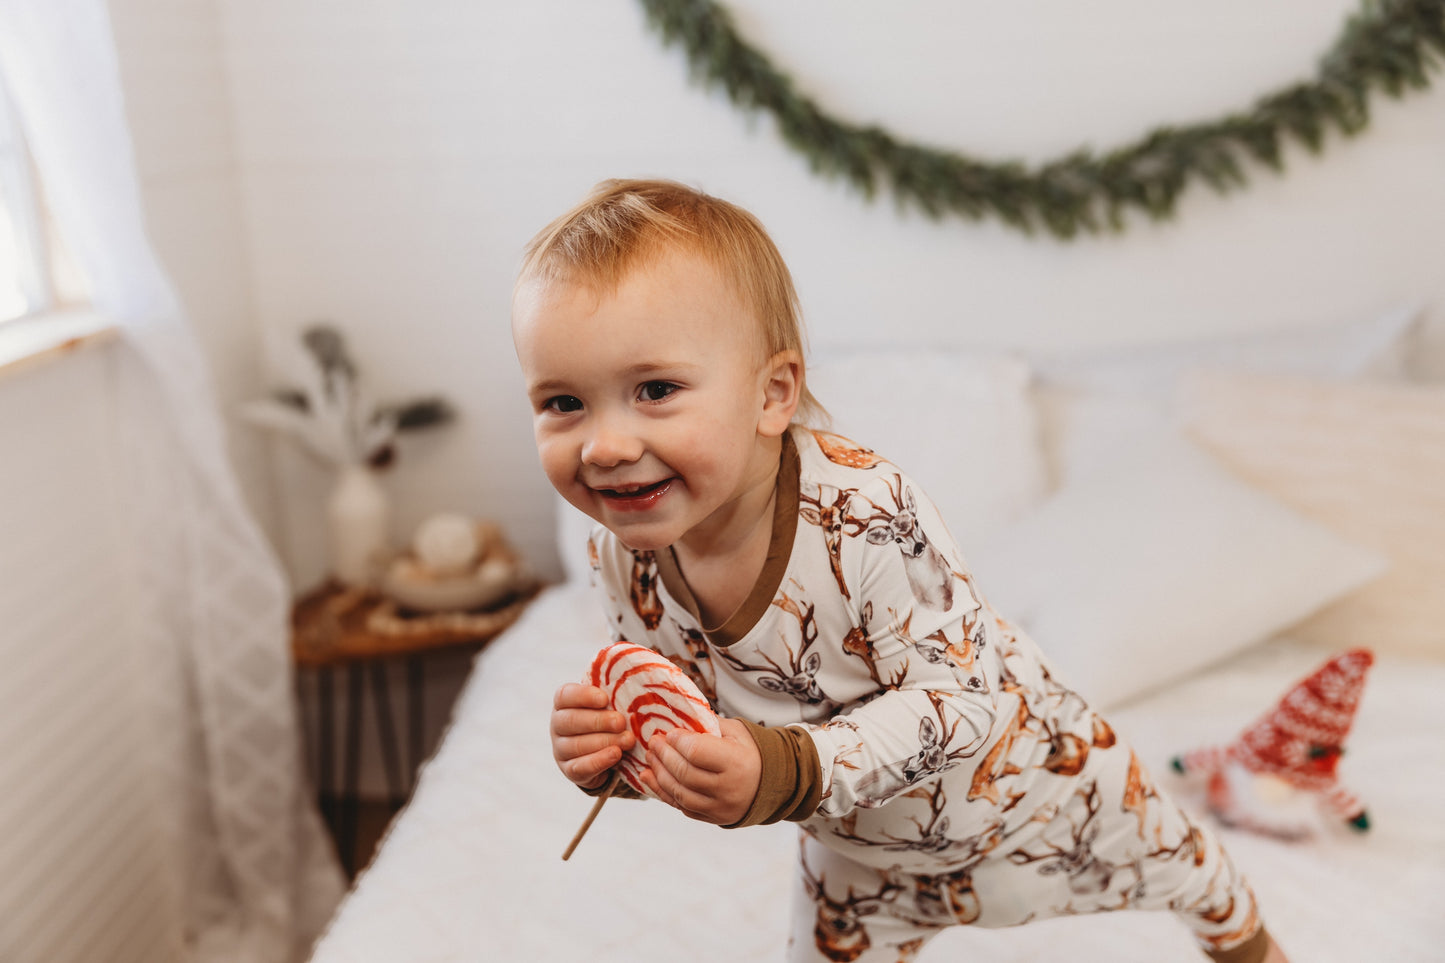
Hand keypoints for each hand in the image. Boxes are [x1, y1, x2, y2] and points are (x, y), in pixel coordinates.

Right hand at [550, 683, 634, 789]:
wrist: (603, 752)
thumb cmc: (608, 719)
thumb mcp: (608, 704)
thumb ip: (616, 691)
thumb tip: (642, 678)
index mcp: (563, 703)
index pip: (565, 695)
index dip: (583, 696)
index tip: (605, 699)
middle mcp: (557, 725)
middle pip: (570, 721)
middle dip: (598, 721)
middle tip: (621, 722)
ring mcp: (560, 749)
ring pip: (576, 745)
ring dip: (604, 742)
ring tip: (627, 740)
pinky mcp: (570, 770)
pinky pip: (581, 766)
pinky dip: (599, 761)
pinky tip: (616, 754)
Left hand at [640, 717, 760, 825]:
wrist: (771, 784)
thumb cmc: (750, 753)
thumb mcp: (736, 732)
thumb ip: (708, 725)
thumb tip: (678, 716)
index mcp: (736, 762)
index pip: (697, 753)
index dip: (678, 741)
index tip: (669, 733)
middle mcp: (728, 789)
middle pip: (685, 773)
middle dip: (664, 756)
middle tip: (654, 742)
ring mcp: (719, 808)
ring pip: (680, 793)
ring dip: (659, 775)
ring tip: (651, 758)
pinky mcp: (712, 818)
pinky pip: (682, 807)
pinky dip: (663, 792)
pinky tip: (652, 778)